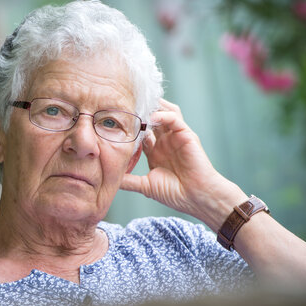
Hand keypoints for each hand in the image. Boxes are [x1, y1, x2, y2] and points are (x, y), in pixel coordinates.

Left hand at [120, 98, 245, 230]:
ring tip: (136, 107)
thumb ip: (128, 181)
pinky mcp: (186, 134)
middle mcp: (164, 141)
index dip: (127, 126)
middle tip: (122, 108)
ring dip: (151, 108)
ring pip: (163, 112)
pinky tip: (151, 118)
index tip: (112, 122)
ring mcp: (175, 136)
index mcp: (154, 151)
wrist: (196, 198)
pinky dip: (162, 115)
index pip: (139, 132)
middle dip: (138, 112)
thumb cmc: (175, 193)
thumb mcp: (145, 186)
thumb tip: (109, 180)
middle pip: (150, 118)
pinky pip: (174, 118)